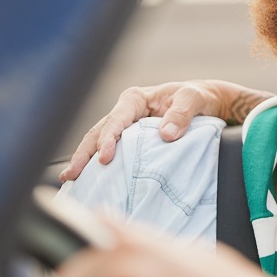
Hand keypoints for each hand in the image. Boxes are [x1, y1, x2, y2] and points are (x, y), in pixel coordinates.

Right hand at [58, 80, 270, 182]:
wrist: (207, 102)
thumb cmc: (199, 98)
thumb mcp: (193, 99)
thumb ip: (181, 115)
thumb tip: (166, 134)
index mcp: (135, 100)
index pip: (116, 121)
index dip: (108, 140)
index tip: (105, 158)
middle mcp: (125, 112)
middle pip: (98, 133)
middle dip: (83, 154)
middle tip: (71, 175)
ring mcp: (125, 126)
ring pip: (98, 143)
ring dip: (84, 160)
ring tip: (69, 179)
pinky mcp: (130, 140)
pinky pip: (112, 152)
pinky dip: (98, 164)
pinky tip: (88, 179)